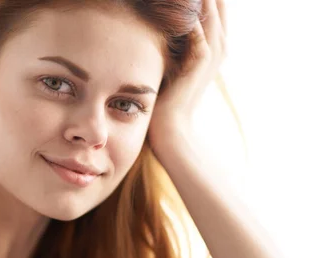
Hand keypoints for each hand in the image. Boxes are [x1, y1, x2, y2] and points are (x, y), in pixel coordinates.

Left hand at [148, 0, 227, 153]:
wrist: (170, 126)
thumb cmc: (165, 96)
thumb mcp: (171, 61)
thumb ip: (172, 41)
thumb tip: (157, 21)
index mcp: (214, 45)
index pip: (213, 7)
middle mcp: (219, 44)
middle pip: (216, 3)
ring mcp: (214, 50)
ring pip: (210, 9)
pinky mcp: (202, 58)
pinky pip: (198, 25)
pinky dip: (189, 10)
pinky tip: (178, 0)